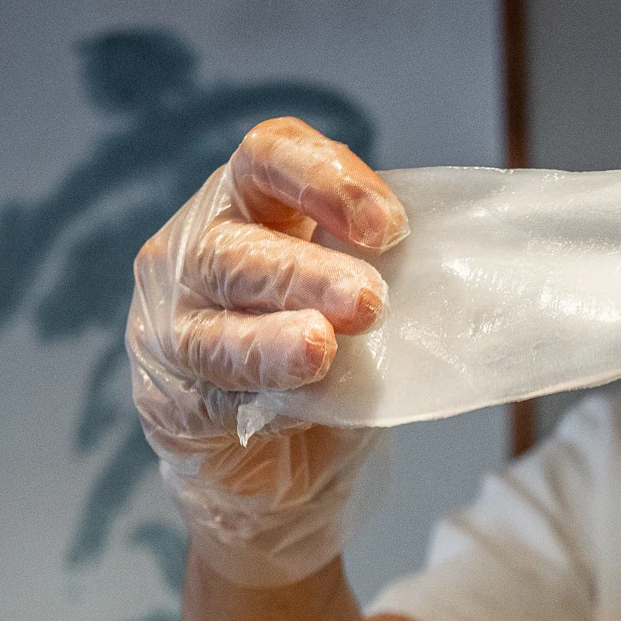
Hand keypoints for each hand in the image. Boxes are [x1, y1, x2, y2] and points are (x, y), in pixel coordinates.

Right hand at [127, 117, 406, 586]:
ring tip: (321, 348)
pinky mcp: (169, 399)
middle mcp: (192, 250)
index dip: (325, 179)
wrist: (280, 464)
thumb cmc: (325, 354)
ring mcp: (169, 326)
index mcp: (245, 201)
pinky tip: (297, 404)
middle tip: (368, 300)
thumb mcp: (352, 291)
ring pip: (212, 328)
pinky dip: (259, 395)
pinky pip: (212, 394)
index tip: (390, 226)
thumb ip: (377, 267)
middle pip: (233, 246)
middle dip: (303, 271)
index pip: (270, 155)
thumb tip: (450, 267)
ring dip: (271, 340)